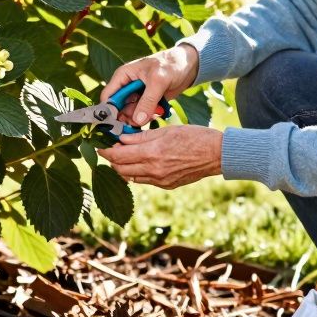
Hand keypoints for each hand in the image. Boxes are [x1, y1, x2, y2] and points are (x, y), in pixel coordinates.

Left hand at [97, 124, 222, 189]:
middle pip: (120, 168)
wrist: (217, 154)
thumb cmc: (194, 137)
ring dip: (122, 167)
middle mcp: (153, 170)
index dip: (105, 150)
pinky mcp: (166, 185)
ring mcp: (160, 180)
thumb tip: (121, 137)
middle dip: (111, 159)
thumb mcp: (166, 130)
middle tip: (110, 148)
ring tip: (123, 155)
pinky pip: (144, 180)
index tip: (100, 145)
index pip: (118, 155)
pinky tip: (140, 162)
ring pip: (130, 176)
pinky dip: (136, 172)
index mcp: (152, 154)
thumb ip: (141, 136)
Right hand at [100, 44, 199, 127]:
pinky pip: (141, 115)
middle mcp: (127, 86)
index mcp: (123, 76)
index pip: (108, 96)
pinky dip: (148, 118)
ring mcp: (137, 95)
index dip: (110, 111)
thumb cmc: (171, 65)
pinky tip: (158, 114)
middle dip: (127, 118)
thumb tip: (137, 120)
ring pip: (130, 114)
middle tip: (139, 122)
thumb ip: (147, 101)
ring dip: (140, 118)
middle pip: (118, 109)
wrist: (188, 66)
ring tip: (152, 115)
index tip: (118, 124)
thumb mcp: (158, 81)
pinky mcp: (147, 102)